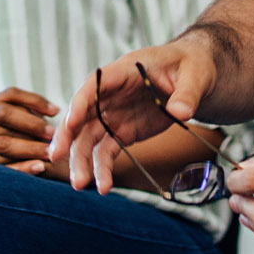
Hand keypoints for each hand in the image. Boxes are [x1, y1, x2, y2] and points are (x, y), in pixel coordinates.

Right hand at [49, 41, 216, 192]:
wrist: (196, 78)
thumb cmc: (192, 66)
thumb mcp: (195, 75)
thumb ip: (186, 93)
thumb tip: (181, 112)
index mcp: (125, 71)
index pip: (94, 84)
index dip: (80, 103)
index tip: (68, 123)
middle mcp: (112, 93)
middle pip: (83, 114)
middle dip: (69, 136)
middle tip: (57, 157)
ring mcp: (115, 114)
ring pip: (89, 137)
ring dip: (82, 160)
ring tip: (81, 184)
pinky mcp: (123, 132)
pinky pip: (107, 151)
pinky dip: (103, 169)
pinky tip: (103, 186)